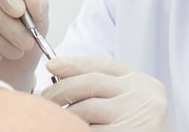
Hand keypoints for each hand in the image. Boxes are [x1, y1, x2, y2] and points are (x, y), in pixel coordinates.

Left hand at [42, 57, 172, 131]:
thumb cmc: (143, 131)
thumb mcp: (134, 104)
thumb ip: (109, 91)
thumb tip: (63, 78)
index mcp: (143, 84)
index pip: (104, 65)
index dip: (75, 63)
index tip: (53, 65)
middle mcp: (142, 96)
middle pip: (90, 83)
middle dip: (61, 90)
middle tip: (45, 99)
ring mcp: (135, 116)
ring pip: (85, 108)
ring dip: (66, 115)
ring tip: (61, 120)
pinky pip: (88, 129)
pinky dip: (75, 128)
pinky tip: (71, 129)